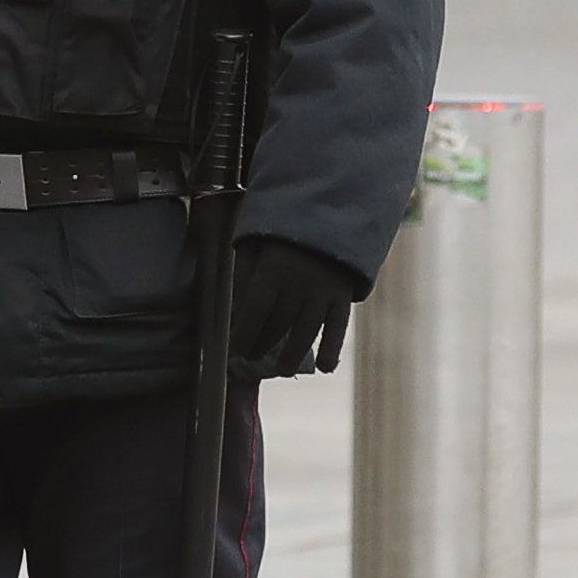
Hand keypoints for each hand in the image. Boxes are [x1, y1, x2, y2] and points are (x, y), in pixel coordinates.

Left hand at [228, 238, 359, 378]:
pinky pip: (338, 326)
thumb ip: (245, 270)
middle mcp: (300, 282)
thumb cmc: (285, 226)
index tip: (233, 349)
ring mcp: (324, 290)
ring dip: (292, 353)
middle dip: (262, 342)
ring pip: (305, 330)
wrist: (335, 208)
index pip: (255, 310)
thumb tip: (233, 308)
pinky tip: (325, 368)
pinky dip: (332, 347)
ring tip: (281, 369)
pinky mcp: (344, 294)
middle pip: (278, 322)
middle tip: (250, 357)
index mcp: (275, 267)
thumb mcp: (258, 239)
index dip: (243, 333)